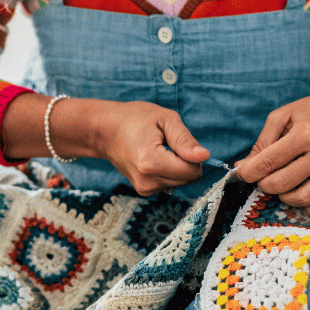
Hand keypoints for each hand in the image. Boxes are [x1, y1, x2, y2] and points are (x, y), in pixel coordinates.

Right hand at [90, 101, 209, 195]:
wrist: (105, 131)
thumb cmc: (134, 119)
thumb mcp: (164, 119)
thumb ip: (185, 139)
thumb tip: (204, 156)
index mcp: (152, 162)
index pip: (192, 171)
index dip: (193, 155)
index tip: (179, 142)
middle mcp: (147, 181)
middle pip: (188, 179)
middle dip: (186, 161)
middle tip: (167, 144)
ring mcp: (144, 188)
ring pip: (181, 182)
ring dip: (177, 167)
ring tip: (158, 150)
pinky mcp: (144, 191)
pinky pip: (170, 183)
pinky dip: (168, 172)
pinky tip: (154, 159)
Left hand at [234, 90, 309, 216]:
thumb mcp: (284, 115)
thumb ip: (262, 141)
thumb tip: (243, 166)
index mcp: (305, 134)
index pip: (268, 162)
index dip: (248, 173)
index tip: (242, 174)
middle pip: (282, 184)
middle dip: (264, 185)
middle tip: (264, 177)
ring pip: (303, 198)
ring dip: (284, 197)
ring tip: (282, 185)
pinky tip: (300, 197)